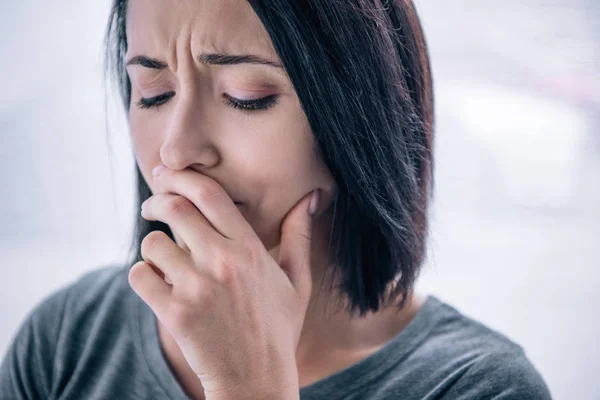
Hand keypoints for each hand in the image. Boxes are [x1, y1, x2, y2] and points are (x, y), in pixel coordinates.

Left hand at [128, 165, 319, 397]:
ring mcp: (197, 288)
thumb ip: (299, 235)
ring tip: (163, 260)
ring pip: (152, 243)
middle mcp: (223, 262)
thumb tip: (312, 197)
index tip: (168, 174)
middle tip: (152, 207)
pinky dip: (143, 276)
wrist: (255, 380)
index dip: (182, 176)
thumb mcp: (297, 282)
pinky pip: (139, 275)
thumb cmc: (277, 329)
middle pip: (175, 208)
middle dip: (157, 201)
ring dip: (153, 246)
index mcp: (251, 250)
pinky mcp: (174, 313)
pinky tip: (157, 285)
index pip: (210, 195)